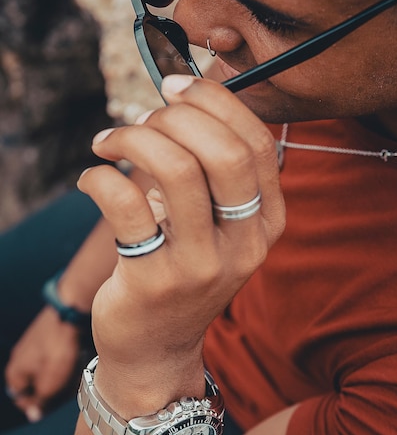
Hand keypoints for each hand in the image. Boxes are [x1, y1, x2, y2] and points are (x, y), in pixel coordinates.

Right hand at [5, 305, 81, 420]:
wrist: (69, 312)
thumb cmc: (58, 349)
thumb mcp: (50, 383)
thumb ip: (41, 401)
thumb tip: (34, 415)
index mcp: (15, 373)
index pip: (23, 400)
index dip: (41, 404)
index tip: (58, 401)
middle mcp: (21, 359)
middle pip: (37, 385)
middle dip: (55, 388)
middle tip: (70, 384)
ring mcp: (34, 346)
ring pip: (48, 371)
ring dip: (63, 375)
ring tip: (76, 369)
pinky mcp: (48, 337)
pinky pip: (56, 356)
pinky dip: (66, 361)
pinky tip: (77, 358)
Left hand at [78, 76, 284, 392]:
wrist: (157, 346)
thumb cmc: (183, 269)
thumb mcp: (218, 225)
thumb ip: (214, 170)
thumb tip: (182, 98)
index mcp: (268, 221)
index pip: (257, 142)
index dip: (215, 101)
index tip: (174, 87)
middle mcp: (245, 244)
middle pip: (224, 152)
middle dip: (176, 118)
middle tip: (142, 121)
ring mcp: (203, 266)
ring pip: (178, 171)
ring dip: (134, 139)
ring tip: (109, 142)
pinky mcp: (154, 281)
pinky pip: (125, 204)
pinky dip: (99, 176)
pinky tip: (90, 177)